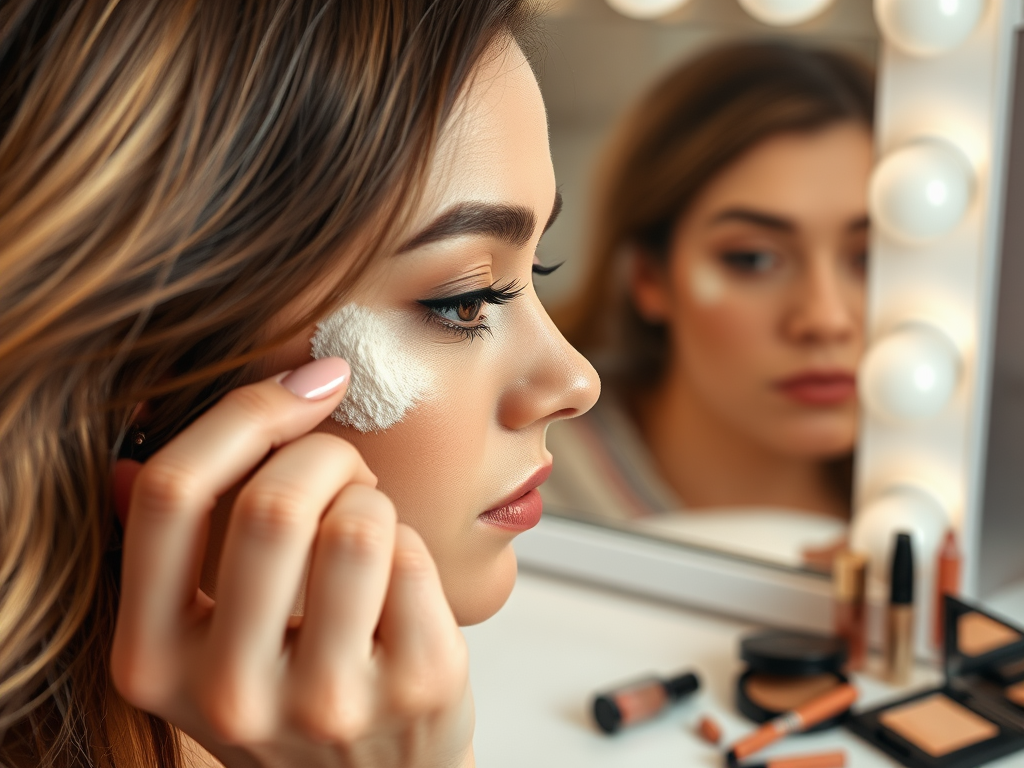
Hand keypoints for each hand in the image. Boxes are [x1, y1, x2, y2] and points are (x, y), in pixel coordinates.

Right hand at [111, 358, 473, 767]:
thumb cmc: (288, 690)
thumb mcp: (201, 639)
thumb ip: (167, 554)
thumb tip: (134, 452)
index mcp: (152, 661)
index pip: (171, 494)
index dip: (244, 414)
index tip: (305, 382)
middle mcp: (230, 693)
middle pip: (275, 503)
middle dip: (326, 454)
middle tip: (344, 472)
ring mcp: (328, 700)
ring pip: (358, 524)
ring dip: (371, 498)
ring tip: (369, 528)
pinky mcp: (416, 689)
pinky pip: (415, 555)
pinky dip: (411, 540)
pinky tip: (400, 580)